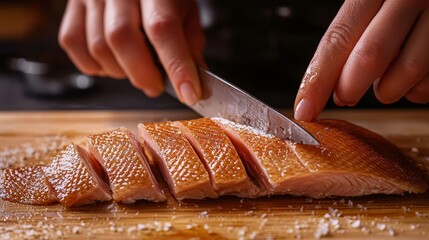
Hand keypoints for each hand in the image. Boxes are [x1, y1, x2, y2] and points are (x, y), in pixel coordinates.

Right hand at [58, 0, 205, 104]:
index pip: (163, 28)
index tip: (188, 93)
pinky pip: (73, 44)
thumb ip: (190, 44)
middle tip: (156, 85)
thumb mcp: (185, 10)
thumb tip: (193, 81)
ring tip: (136, 69)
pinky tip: (112, 62)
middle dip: (143, 75)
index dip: (176, 66)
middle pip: (123, 39)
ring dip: (120, 72)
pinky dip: (94, 65)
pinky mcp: (72, 5)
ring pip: (98, 48)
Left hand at [294, 0, 428, 120]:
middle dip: (350, 87)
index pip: (338, 39)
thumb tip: (323, 86)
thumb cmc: (395, 6)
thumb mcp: (369, 6)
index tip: (305, 110)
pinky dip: (414, 90)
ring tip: (383, 81)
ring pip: (406, 71)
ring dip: (387, 90)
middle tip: (344, 98)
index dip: (318, 79)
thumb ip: (348, 37)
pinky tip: (409, 77)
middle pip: (370, 56)